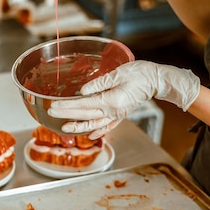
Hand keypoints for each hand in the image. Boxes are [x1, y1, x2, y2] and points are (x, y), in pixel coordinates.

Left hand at [48, 61, 200, 138]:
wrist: (157, 80)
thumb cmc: (140, 73)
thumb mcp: (118, 73)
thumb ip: (99, 82)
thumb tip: (83, 91)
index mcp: (111, 100)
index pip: (84, 104)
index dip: (67, 106)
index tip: (54, 106)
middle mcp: (113, 110)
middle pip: (85, 114)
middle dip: (67, 114)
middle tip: (52, 113)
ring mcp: (118, 114)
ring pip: (95, 124)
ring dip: (79, 127)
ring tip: (65, 128)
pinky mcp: (122, 114)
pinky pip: (108, 126)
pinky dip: (98, 131)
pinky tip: (89, 135)